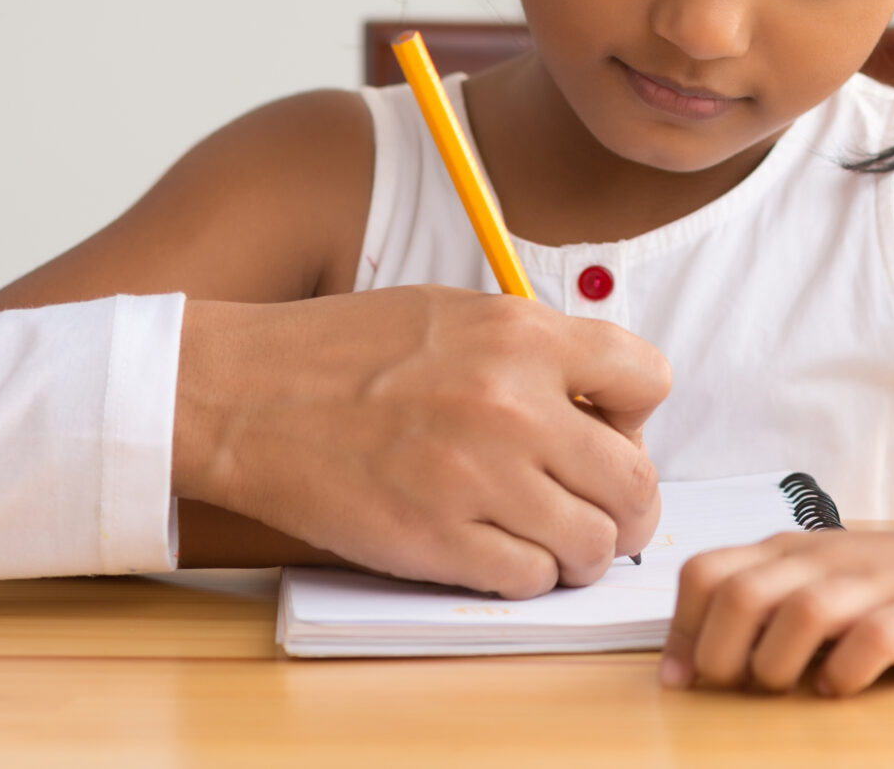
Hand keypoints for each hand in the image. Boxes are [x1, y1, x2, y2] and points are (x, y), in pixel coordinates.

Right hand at [173, 286, 669, 597]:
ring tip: (551, 538)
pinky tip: (500, 553)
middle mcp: (513, 406)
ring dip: (582, 551)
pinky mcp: (437, 542)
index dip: (636, 414)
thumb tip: (598, 402)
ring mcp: (477, 478)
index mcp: (522, 336)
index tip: (608, 429)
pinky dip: (527, 576)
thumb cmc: (342, 352)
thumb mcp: (454, 313)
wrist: (244, 395)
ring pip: (594, 544)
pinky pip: (529, 580)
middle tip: (601, 509)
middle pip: (635, 480)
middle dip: (628, 504)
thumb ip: (532, 350)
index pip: (649, 379)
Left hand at [661, 523, 893, 696]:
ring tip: (789, 686)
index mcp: (791, 551)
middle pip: (741, 594)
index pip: (707, 572)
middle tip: (737, 685)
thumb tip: (690, 661)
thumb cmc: (890, 583)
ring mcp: (876, 586)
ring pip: (802, 614)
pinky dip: (845, 674)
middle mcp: (825, 561)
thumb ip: (763, 604)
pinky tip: (840, 688)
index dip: (681, 628)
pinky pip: (873, 642)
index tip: (682, 677)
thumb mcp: (818, 577)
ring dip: (778, 664)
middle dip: (721, 653)